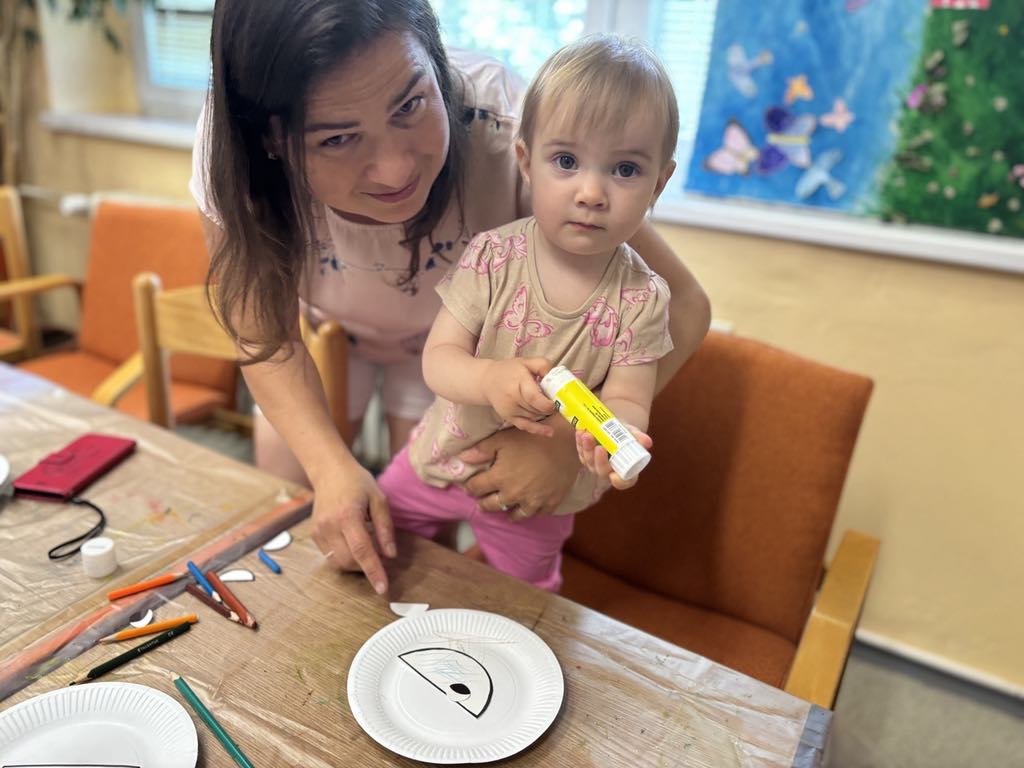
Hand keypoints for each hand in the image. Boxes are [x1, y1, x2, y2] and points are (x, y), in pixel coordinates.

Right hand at [311, 459, 395, 593]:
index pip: (362, 551)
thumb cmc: (357, 483)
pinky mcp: (314, 534)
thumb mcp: (379, 499)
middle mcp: (329, 525)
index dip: (374, 572)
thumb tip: (390, 555)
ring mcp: (318, 531)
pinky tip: (351, 542)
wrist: (329, 471)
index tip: (383, 588)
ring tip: (366, 547)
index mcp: (348, 515)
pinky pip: (330, 555)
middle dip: (366, 567)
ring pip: (338, 562)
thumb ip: (385, 528)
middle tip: (380, 556)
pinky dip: (344, 556)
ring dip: (355, 564)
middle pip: (349, 561)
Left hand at [458, 416, 578, 519]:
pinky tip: (527, 509)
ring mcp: (532, 501)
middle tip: (481, 502)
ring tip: (504, 511)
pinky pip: (536, 514)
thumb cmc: (531, 438)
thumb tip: (462, 458)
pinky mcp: (550, 503)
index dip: (470, 487)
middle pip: (491, 505)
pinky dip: (530, 512)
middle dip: (484, 503)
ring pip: (514, 515)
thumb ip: (481, 450)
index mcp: (499, 478)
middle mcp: (513, 494)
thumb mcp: (502, 439)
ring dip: (506, 512)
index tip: (469, 487)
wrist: (565, 442)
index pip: (476, 488)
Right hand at [480, 357, 555, 435]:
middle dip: (549, 407)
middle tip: (555, 400)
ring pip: (534, 416)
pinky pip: (526, 426)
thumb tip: (554, 376)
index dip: (547, 403)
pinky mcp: (509, 418)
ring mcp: (510, 410)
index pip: (533, 397)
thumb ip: (542, 365)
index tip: (556, 400)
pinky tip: (549, 432)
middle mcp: (513, 397)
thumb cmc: (510, 371)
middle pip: (536, 408)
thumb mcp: (526, 362)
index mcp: (518, 381)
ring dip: (543, 412)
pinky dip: (538, 430)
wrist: (487, 381)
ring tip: (545, 404)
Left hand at [576, 425, 652, 490]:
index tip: (613, 476)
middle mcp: (608, 471)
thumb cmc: (627, 434)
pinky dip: (579, 442)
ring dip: (586, 448)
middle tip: (599, 447)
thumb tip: (647, 442)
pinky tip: (580, 432)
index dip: (618, 481)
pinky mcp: (585, 456)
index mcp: (624, 471)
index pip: (623, 482)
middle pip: (602, 471)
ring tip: (586, 434)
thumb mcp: (634, 434)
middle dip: (598, 460)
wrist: (615, 426)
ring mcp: (595, 465)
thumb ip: (640, 438)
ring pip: (589, 461)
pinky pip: (581, 452)